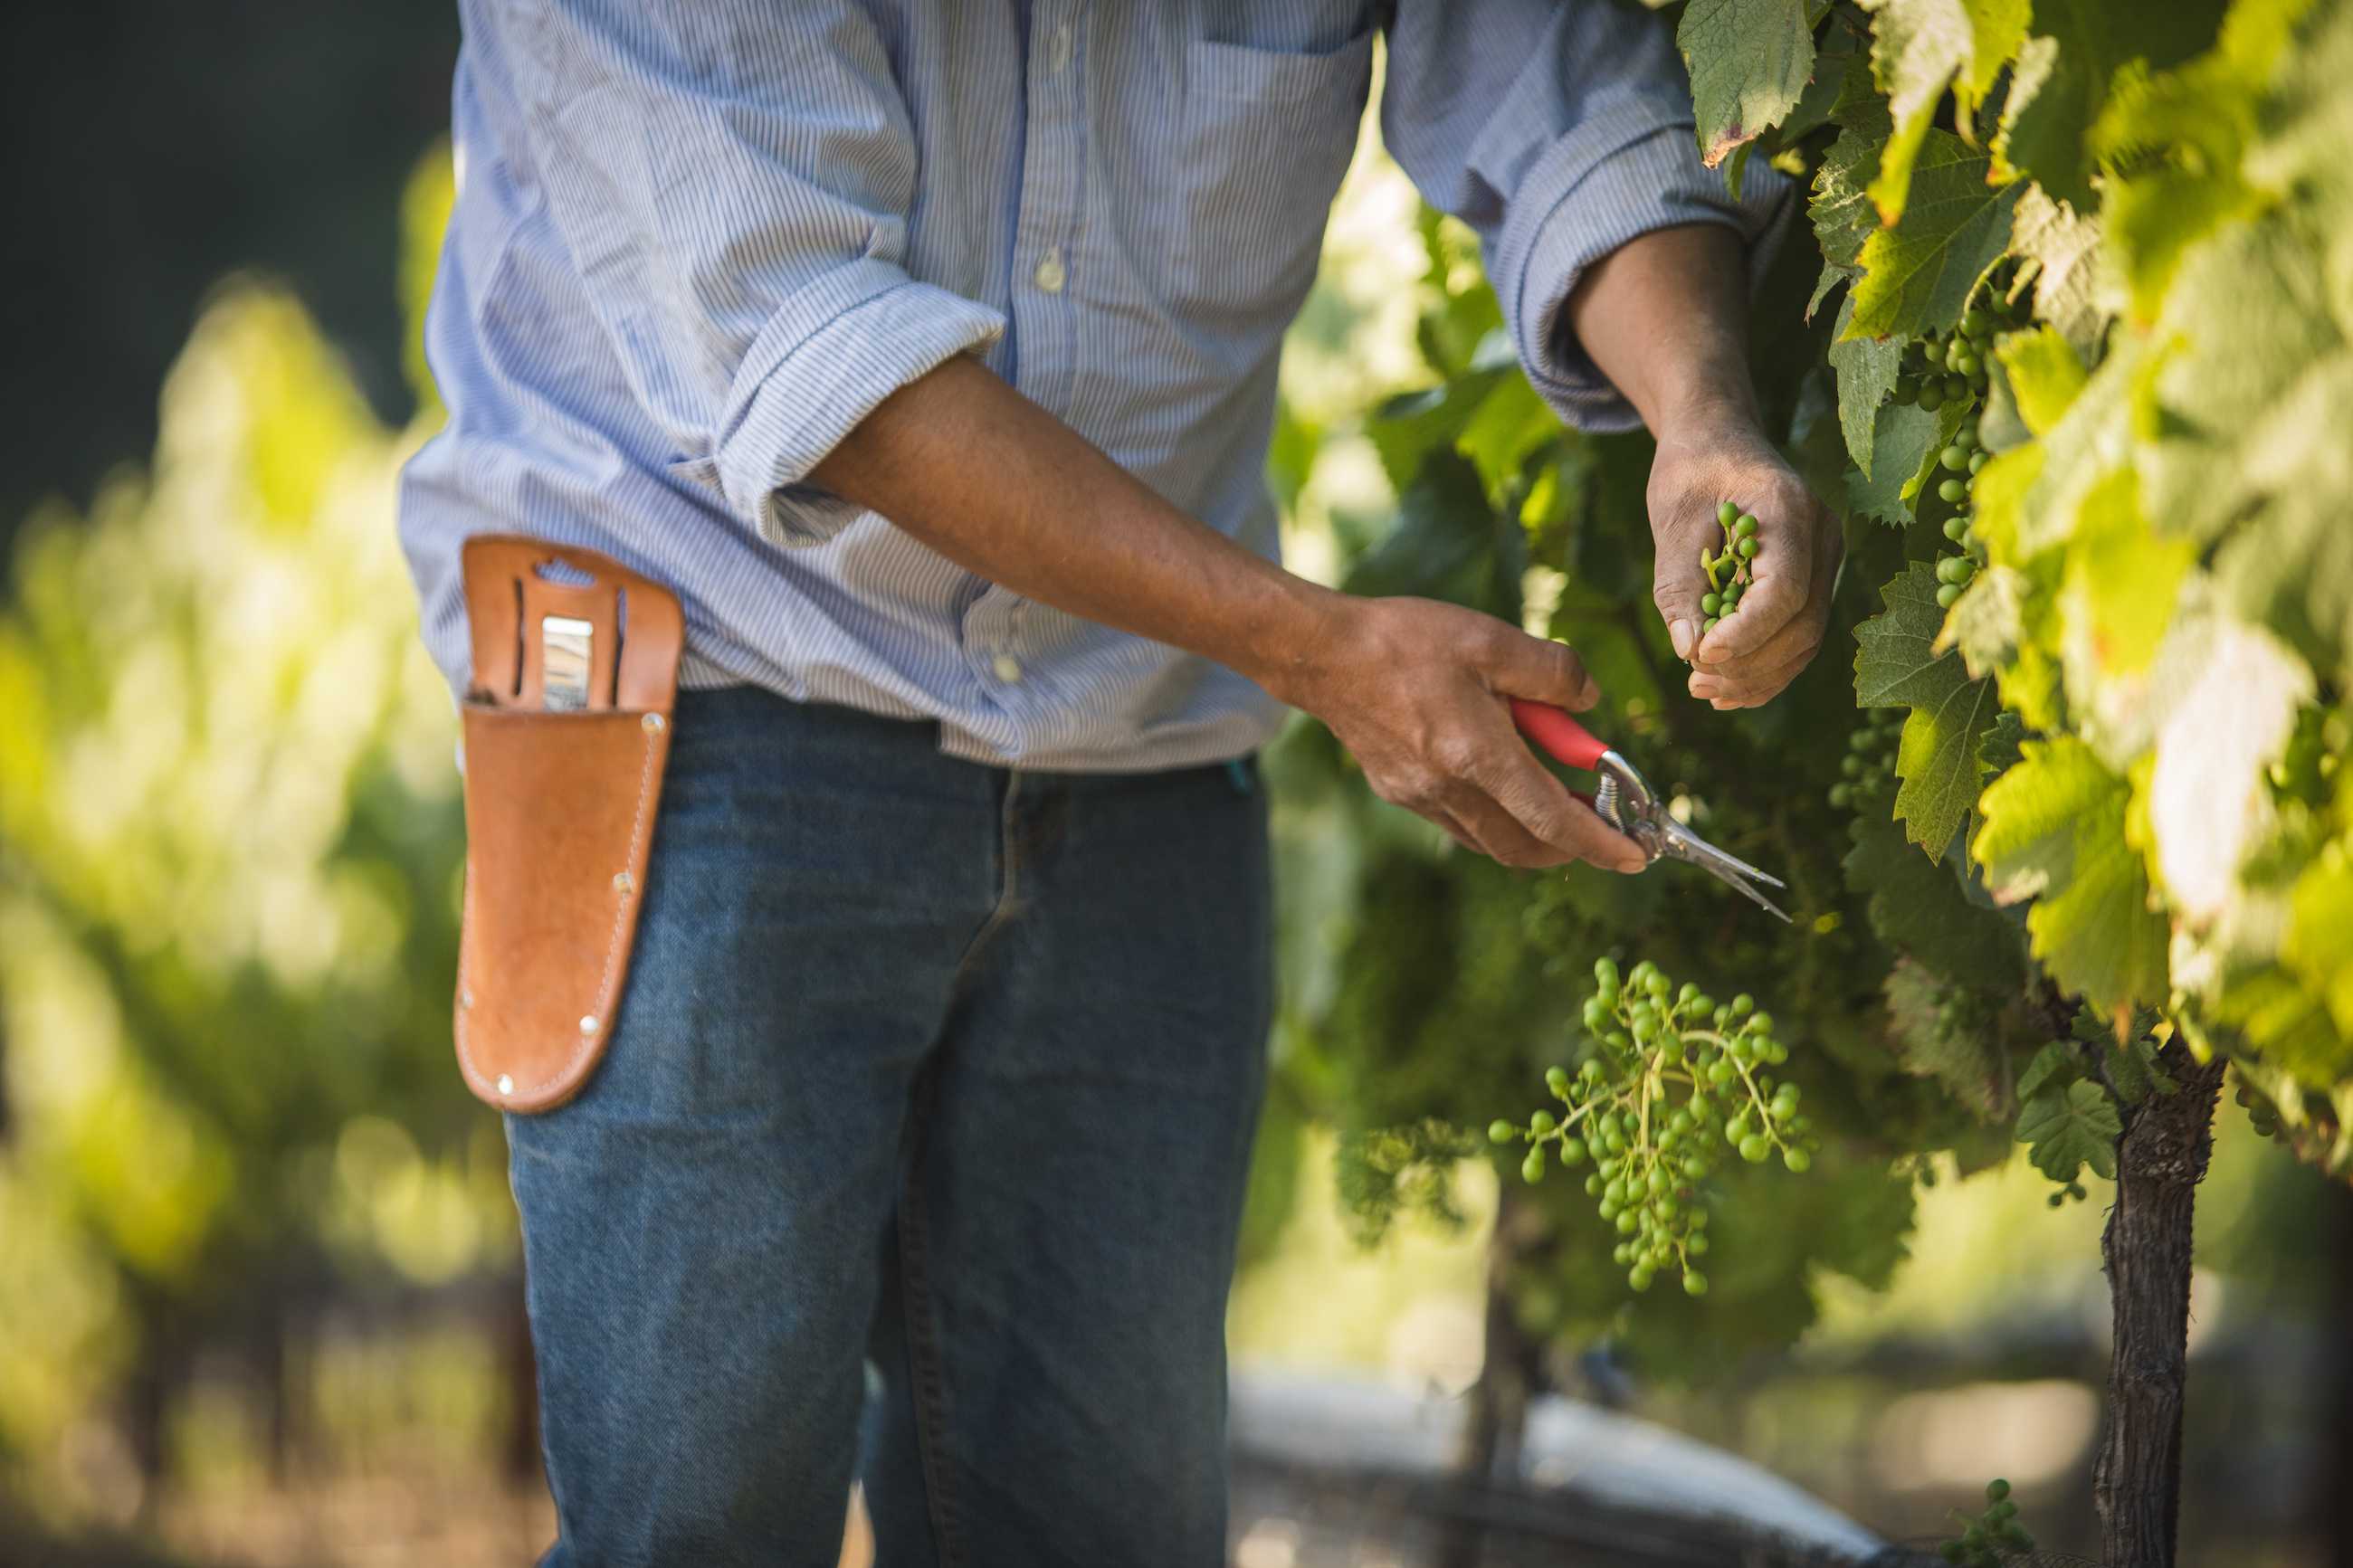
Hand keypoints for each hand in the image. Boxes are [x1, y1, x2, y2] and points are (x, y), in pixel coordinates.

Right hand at [1269, 597, 1647, 871]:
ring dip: (1531, 832)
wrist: (1322, 654)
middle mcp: (1449, 789)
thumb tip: (1589, 703)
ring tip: (1556, 797)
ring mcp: (1419, 796)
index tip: (1636, 856)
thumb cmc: (1405, 641)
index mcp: (1478, 755)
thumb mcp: (1491, 640)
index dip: (1600, 844)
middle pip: (1524, 847)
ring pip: (1490, 839)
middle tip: (1602, 826)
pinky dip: (1493, 814)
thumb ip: (1552, 672)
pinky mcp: (1399, 791)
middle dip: (1570, 848)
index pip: (1553, 820)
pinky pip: (1459, 821)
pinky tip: (1497, 776)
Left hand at [1646, 415, 1842, 708]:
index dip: (1746, 633)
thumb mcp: (1673, 522)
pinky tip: (1727, 688)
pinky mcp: (1813, 578)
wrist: (1717, 441)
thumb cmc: (1691, 473)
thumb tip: (1689, 652)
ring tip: (1702, 689)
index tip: (1700, 656)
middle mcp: (1821, 535)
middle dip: (1749, 664)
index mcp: (1789, 509)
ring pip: (1806, 638)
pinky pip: (1800, 635)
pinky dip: (1767, 668)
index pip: (1784, 589)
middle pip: (1803, 623)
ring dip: (1758, 676)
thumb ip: (1680, 587)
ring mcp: (1824, 558)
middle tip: (1695, 681)